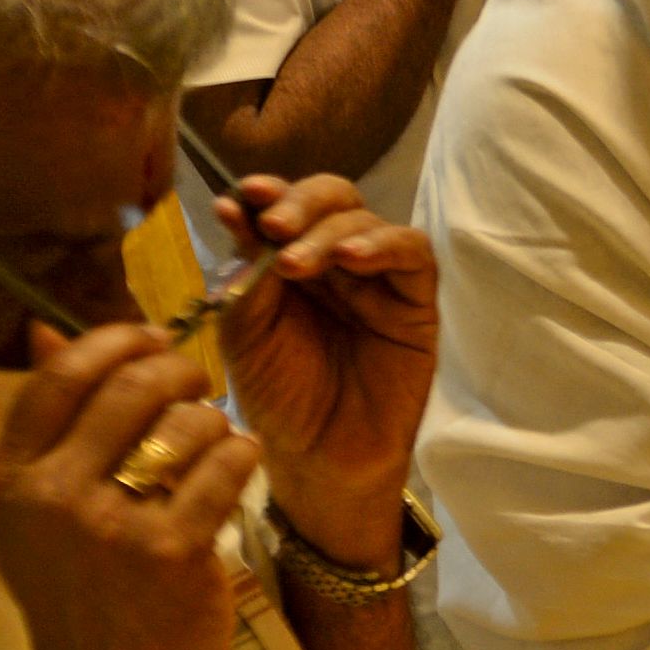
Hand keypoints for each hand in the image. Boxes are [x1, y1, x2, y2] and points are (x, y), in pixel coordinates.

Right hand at [0, 323, 255, 649]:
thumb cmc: (79, 590)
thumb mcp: (37, 510)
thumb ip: (47, 424)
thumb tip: (45, 329)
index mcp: (9, 480)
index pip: (60, 375)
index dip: (115, 341)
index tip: (152, 339)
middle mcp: (50, 498)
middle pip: (130, 386)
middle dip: (178, 370)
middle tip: (197, 382)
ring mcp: (110, 527)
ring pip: (185, 422)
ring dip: (213, 420)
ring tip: (214, 441)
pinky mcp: (172, 551)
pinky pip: (225, 464)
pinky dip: (242, 453)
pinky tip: (239, 462)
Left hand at [201, 170, 432, 551]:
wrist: (320, 457)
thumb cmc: (279, 397)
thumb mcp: (243, 331)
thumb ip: (244, 272)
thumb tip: (233, 206)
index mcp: (288, 261)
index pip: (285, 207)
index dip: (269, 192)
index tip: (245, 193)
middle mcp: (335, 260)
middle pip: (332, 198)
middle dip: (301, 204)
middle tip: (275, 226)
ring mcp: (378, 278)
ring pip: (367, 220)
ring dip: (329, 230)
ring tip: (296, 260)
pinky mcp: (416, 301)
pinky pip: (412, 254)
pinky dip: (383, 245)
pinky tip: (352, 258)